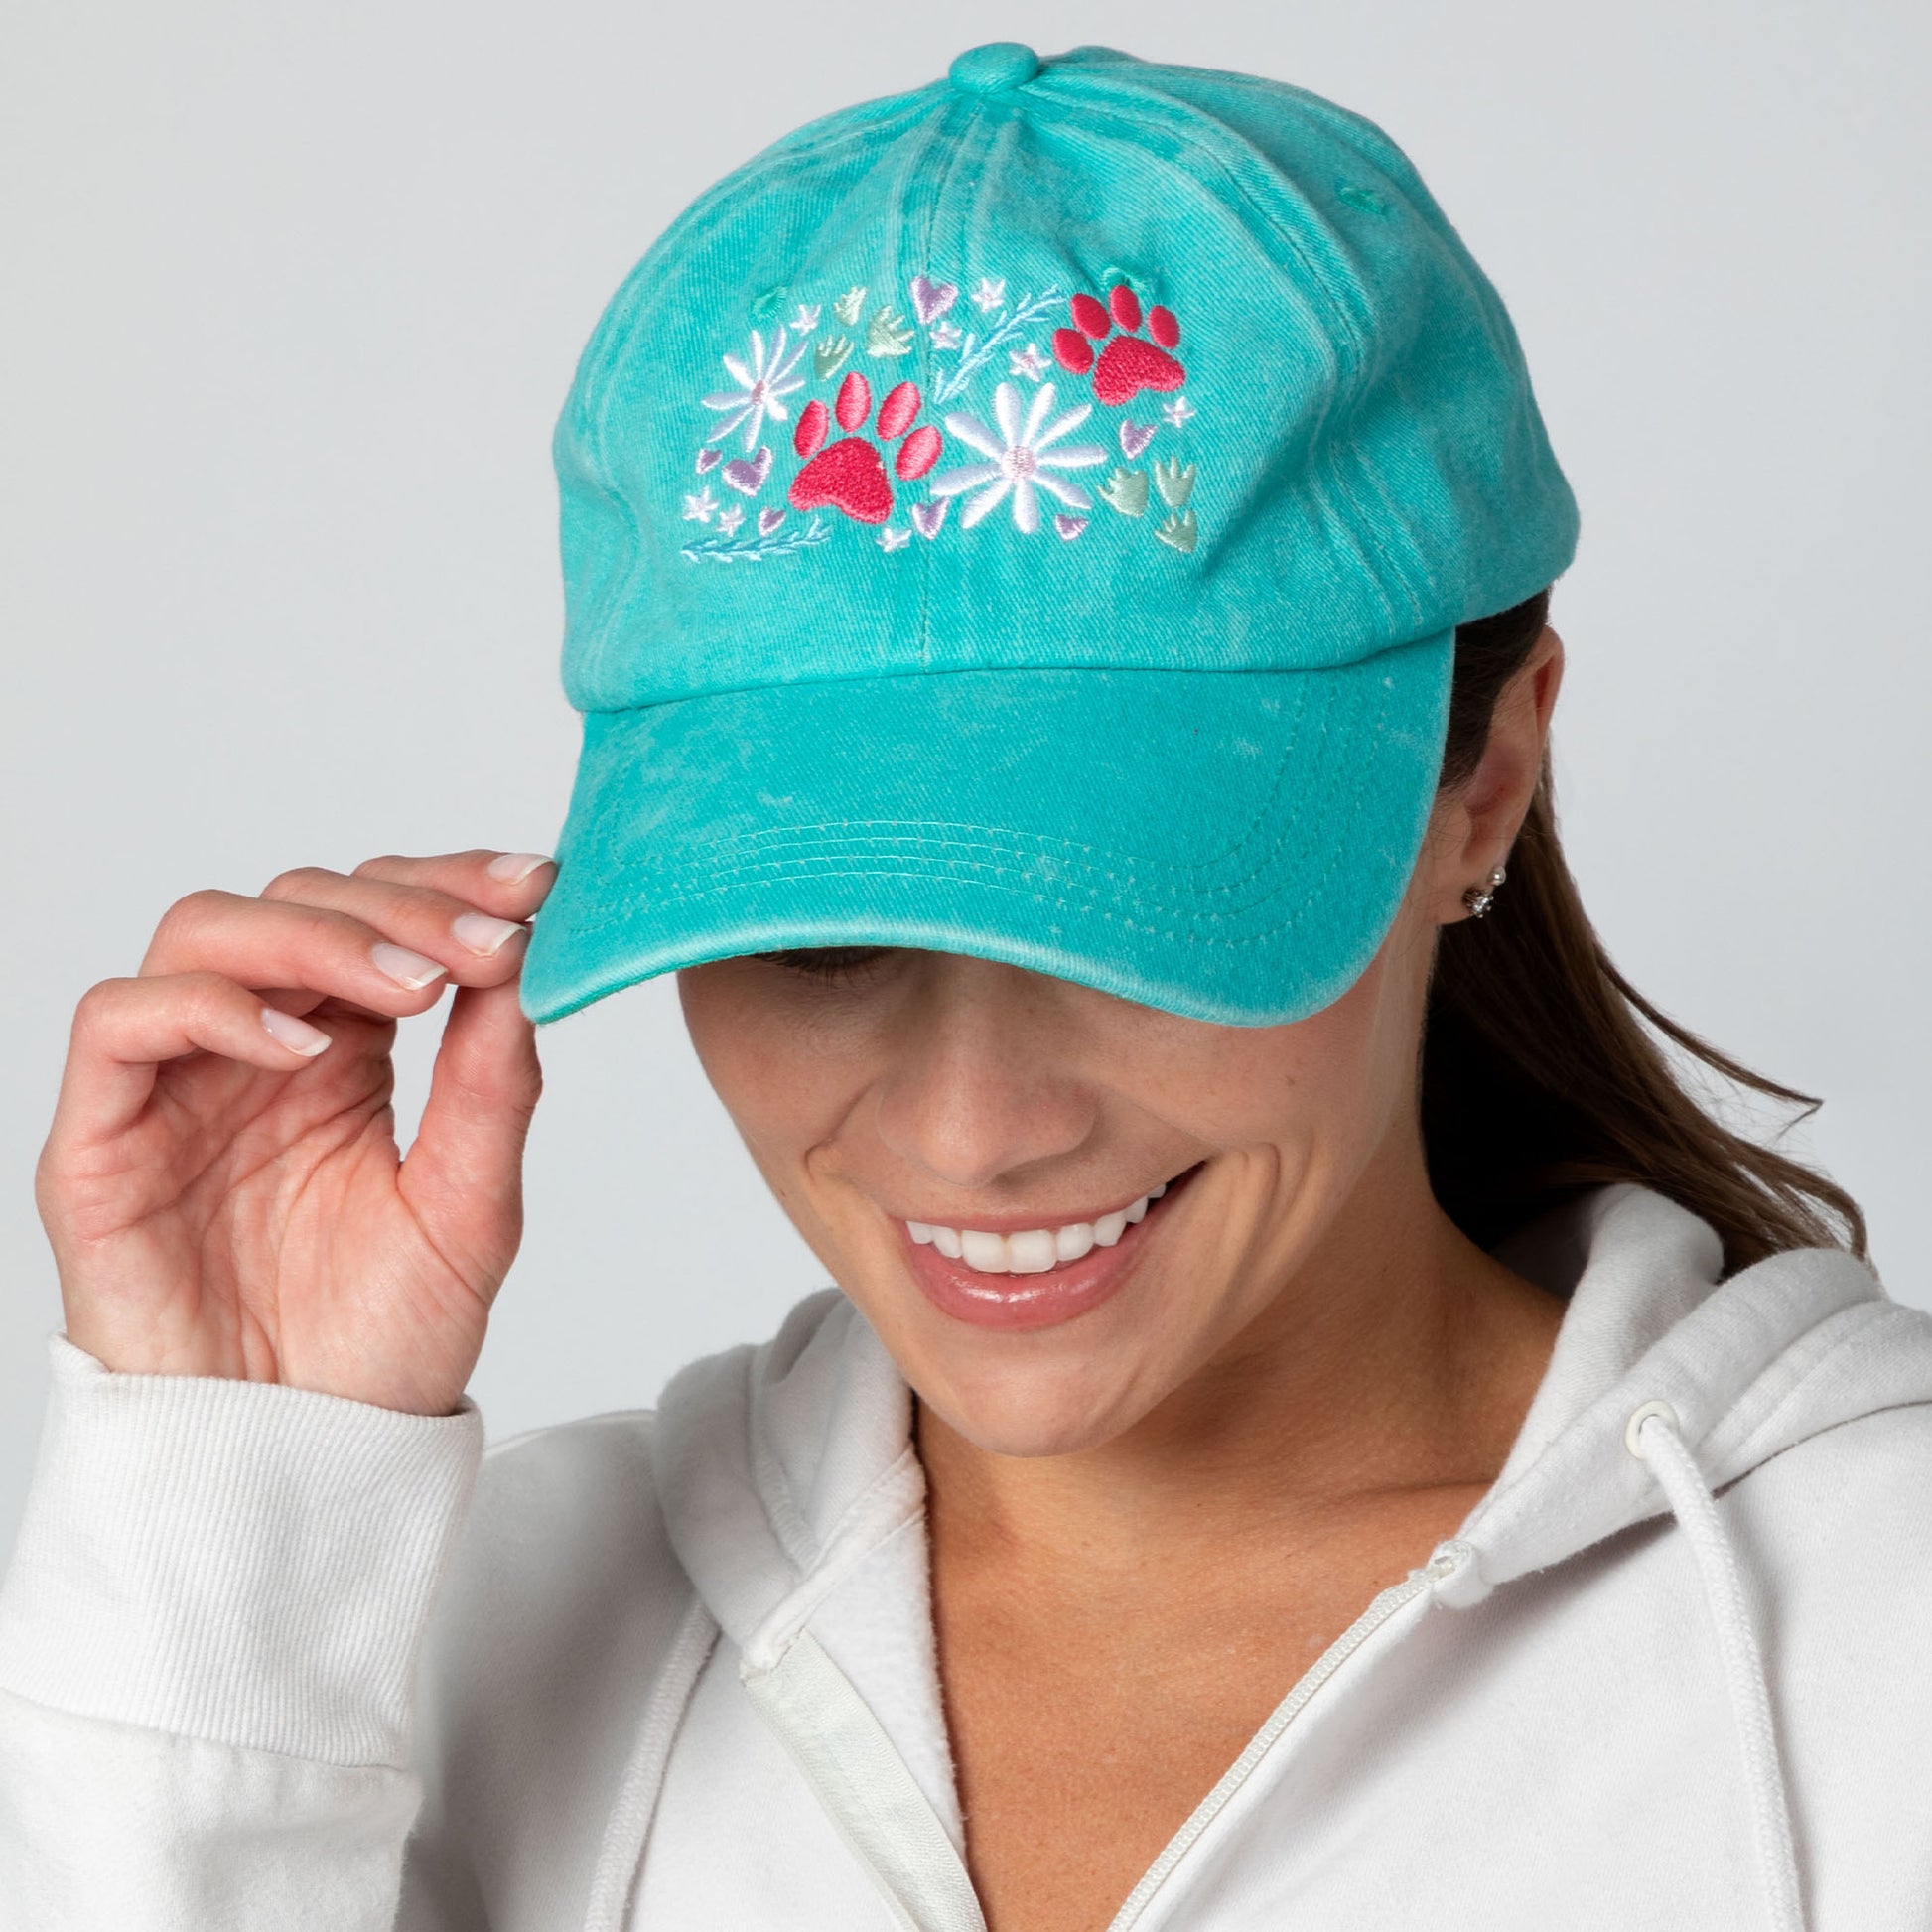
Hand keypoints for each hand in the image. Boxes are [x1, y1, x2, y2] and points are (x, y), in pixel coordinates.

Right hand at [34, 850, 554, 1415]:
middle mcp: (253, 1050)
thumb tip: (526, 962)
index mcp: (340, 1052)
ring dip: (317, 935)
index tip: (538, 886)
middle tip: (489, 939)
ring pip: (206, 933)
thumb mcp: (469, 1205)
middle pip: (296, 900)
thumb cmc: (380, 1344)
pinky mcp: (102, 1143)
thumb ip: (491, 1084)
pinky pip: (122, 1023)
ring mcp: (174, 1087)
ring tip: (414, 988)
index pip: (377, 917)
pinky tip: (310, 1050)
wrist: (309, 1463)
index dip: (450, 886)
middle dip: (402, 904)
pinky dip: (214, 1009)